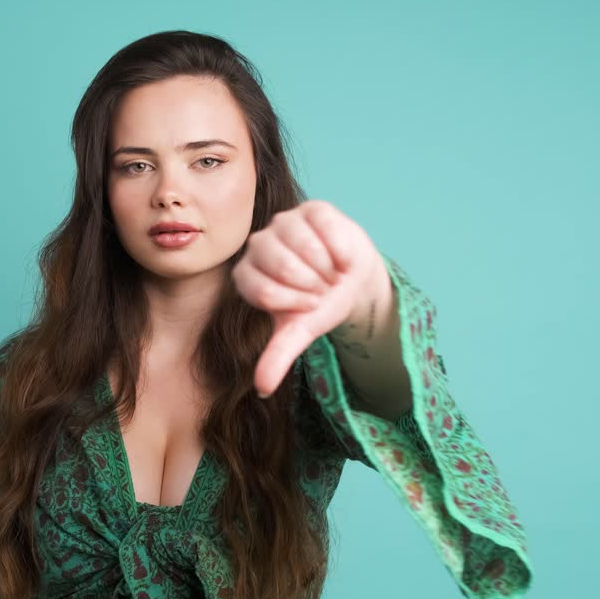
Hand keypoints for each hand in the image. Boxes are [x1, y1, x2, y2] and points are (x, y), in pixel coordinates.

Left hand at [232, 199, 383, 397]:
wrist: (351, 279)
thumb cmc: (318, 304)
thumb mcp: (299, 331)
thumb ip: (278, 356)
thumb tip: (263, 388)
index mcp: (248, 275)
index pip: (261, 289)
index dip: (293, 302)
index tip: (308, 307)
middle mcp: (259, 244)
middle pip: (280, 263)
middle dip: (310, 284)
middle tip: (323, 290)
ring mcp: (284, 223)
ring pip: (300, 241)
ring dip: (325, 266)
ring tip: (332, 275)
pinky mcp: (311, 209)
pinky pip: (323, 224)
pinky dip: (338, 247)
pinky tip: (343, 259)